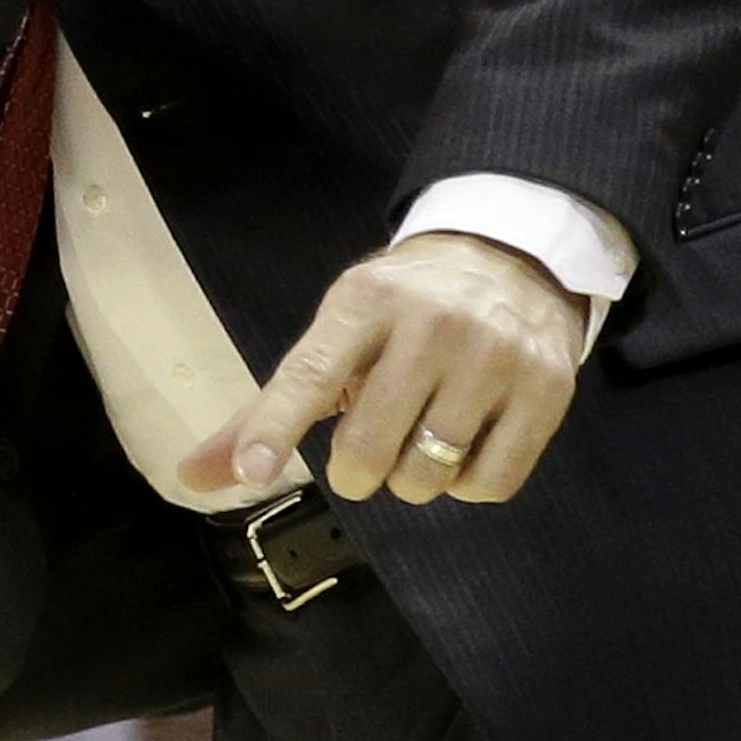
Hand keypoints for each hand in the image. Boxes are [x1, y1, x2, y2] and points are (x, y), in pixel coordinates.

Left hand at [178, 233, 588, 506]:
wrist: (512, 255)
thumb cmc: (405, 307)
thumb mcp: (339, 333)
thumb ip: (270, 409)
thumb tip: (194, 476)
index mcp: (365, 301)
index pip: (311, 372)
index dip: (278, 427)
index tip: (254, 473)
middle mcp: (431, 323)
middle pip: (369, 448)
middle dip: (358, 470)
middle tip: (369, 448)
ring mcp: (494, 355)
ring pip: (428, 475)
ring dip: (413, 479)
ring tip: (419, 437)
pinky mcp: (546, 388)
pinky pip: (489, 484)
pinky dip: (466, 485)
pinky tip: (463, 445)